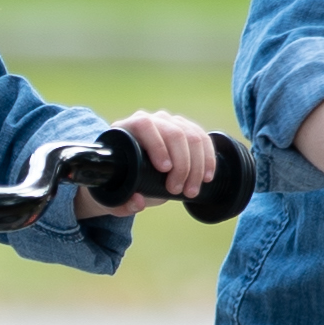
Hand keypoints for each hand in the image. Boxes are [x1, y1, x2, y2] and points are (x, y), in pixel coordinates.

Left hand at [83, 109, 220, 216]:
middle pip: (174, 132)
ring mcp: (170, 123)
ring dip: (196, 166)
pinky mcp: (186, 130)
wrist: (130, 175)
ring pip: (192, 136)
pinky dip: (208, 159)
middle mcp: (150, 121)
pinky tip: (207, 177)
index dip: (157, 145)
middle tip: (177, 190)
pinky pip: (203, 139)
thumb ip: (122, 203)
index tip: (164, 170)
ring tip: (191, 190)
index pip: (144, 125)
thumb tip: (138, 202)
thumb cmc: (120, 182)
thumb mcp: (115, 196)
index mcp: (126, 128)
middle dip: (181, 164)